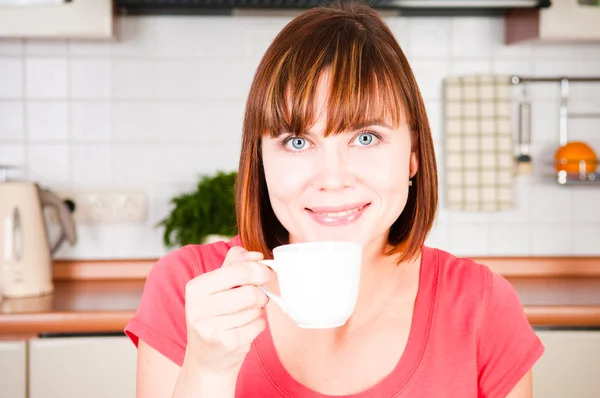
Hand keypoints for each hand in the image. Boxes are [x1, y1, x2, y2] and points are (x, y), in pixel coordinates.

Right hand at [182, 246, 269, 377]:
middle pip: (250, 293)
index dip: (259, 270)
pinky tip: (244, 329)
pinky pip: (258, 325)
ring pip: (256, 309)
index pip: (238, 270)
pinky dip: (258, 325)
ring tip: (245, 315)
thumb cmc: (215, 316)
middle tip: (259, 296)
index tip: (265, 274)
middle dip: (261, 294)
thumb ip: (234, 264)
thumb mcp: (217, 288)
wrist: (207, 359)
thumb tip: (255, 254)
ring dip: (258, 311)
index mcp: (196, 287)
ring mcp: (211, 328)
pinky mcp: (227, 344)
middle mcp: (198, 308)